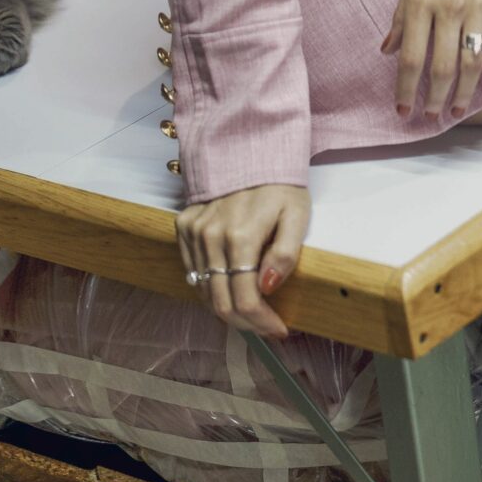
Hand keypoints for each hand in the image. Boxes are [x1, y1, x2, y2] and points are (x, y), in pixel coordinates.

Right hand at [175, 183, 310, 339]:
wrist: (250, 150)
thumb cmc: (280, 185)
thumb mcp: (297, 215)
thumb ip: (285, 253)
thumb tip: (268, 286)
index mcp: (241, 237)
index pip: (245, 300)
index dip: (262, 323)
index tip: (279, 330)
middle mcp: (211, 237)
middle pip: (221, 303)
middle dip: (246, 323)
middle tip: (266, 326)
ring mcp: (194, 232)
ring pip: (203, 290)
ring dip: (227, 307)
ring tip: (252, 309)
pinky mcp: (184, 226)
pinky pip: (192, 270)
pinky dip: (210, 285)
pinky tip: (230, 285)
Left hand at [384, 0, 481, 120]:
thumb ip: (400, 14)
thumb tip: (388, 50)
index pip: (411, 57)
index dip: (406, 88)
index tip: (402, 109)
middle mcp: (449, 6)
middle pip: (441, 67)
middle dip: (433, 97)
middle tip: (428, 115)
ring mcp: (478, 6)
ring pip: (472, 63)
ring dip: (462, 92)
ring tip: (454, 110)